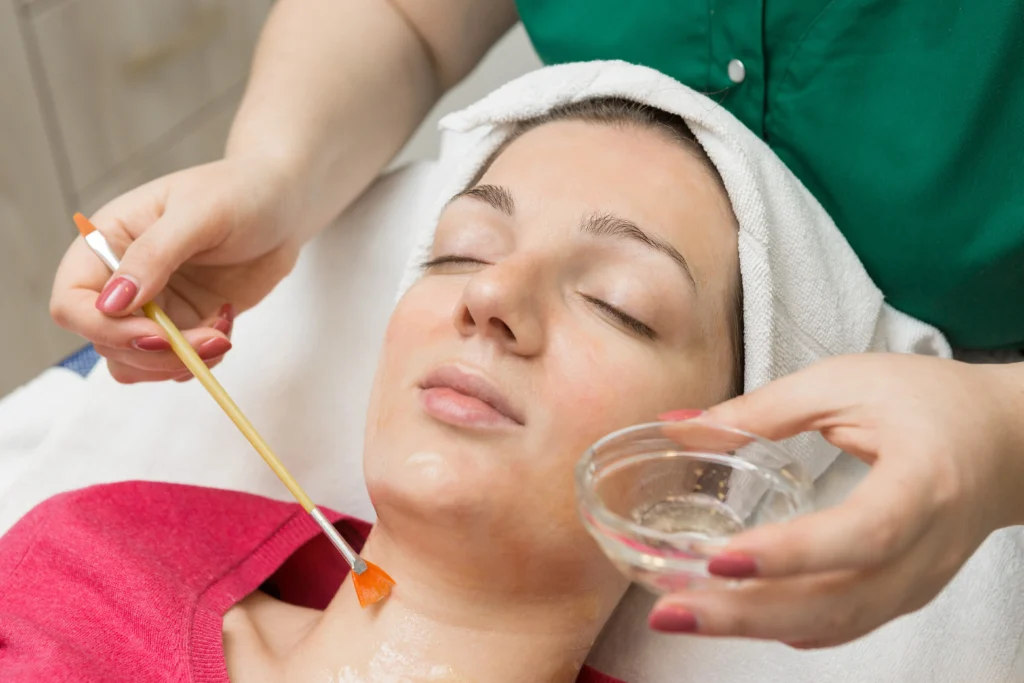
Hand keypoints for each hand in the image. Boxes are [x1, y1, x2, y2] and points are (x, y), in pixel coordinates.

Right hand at [50, 158, 306, 382]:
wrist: (282, 204)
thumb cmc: (239, 192)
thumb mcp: (199, 214)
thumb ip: (154, 256)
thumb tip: (111, 303)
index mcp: (109, 241)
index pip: (72, 301)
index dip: (104, 328)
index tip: (157, 334)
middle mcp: (122, 277)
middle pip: (105, 341)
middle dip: (158, 351)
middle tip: (213, 339)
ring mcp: (153, 304)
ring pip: (135, 362)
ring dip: (177, 363)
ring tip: (222, 333)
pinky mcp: (184, 321)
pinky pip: (174, 362)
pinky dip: (200, 360)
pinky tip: (227, 325)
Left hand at [648, 353, 1023, 647]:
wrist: (1008, 439)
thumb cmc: (931, 400)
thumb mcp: (846, 383)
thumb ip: (762, 408)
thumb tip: (677, 426)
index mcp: (923, 483)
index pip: (862, 533)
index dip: (793, 553)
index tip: (720, 558)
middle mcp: (927, 548)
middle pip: (839, 602)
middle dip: (747, 613)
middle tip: (671, 610)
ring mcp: (918, 580)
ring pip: (836, 625)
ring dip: (754, 627)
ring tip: (684, 615)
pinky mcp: (904, 592)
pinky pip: (844, 625)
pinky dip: (785, 627)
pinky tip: (736, 618)